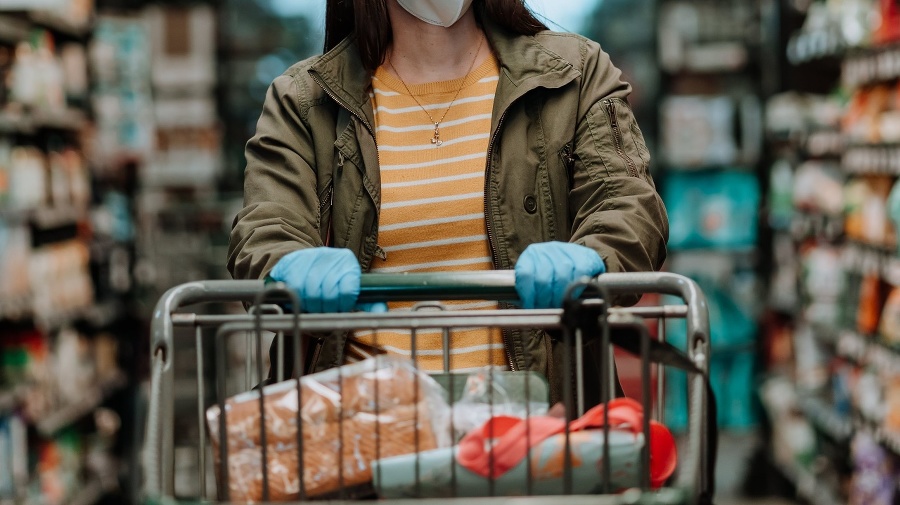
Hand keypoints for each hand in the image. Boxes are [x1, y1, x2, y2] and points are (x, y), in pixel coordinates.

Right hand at [270, 248, 385, 312]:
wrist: (303, 265)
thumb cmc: (330, 282)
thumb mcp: (351, 291)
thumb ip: (368, 303)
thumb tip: (382, 311)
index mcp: (349, 263)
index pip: (348, 291)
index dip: (342, 306)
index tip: (339, 308)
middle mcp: (331, 256)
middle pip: (329, 294)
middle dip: (326, 308)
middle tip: (324, 310)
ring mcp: (311, 257)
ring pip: (311, 292)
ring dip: (311, 305)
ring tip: (313, 305)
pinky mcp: (293, 261)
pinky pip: (295, 287)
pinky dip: (297, 298)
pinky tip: (301, 297)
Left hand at [514, 242, 605, 308]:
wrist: (576, 258)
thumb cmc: (551, 274)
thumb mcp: (535, 278)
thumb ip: (529, 290)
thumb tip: (525, 308)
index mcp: (531, 255)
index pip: (526, 275)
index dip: (528, 294)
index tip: (531, 307)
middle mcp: (546, 250)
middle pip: (543, 279)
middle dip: (544, 300)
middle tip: (546, 309)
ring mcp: (565, 251)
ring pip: (561, 278)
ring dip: (559, 297)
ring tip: (558, 305)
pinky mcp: (583, 255)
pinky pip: (579, 275)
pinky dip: (575, 289)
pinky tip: (572, 296)